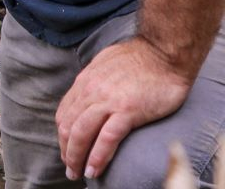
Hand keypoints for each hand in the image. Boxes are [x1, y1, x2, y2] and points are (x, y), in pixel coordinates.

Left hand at [55, 37, 192, 178]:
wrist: (164, 53)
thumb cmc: (140, 60)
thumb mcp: (105, 65)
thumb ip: (94, 82)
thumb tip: (87, 98)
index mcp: (86, 80)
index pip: (65, 113)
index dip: (63, 136)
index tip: (67, 150)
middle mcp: (92, 90)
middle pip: (69, 126)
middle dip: (67, 151)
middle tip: (70, 168)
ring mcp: (108, 100)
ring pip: (82, 133)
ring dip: (77, 157)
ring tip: (79, 173)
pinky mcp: (127, 110)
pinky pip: (106, 138)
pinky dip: (97, 157)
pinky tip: (94, 170)